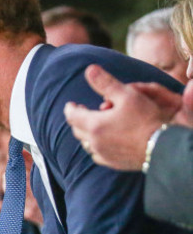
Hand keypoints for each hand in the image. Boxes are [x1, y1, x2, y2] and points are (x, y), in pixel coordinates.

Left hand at [64, 64, 190, 170]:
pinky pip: (97, 155)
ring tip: (92, 126)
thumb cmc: (146, 119)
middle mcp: (94, 142)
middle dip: (78, 120)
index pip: (72, 116)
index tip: (71, 104)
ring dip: (86, 134)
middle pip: (77, 130)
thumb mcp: (127, 95)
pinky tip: (103, 143)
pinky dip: (96, 146)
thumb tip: (89, 69)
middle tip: (82, 112)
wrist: (162, 147)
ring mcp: (103, 155)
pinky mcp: (112, 163)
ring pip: (86, 144)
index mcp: (94, 125)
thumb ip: (106, 83)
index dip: (70, 108)